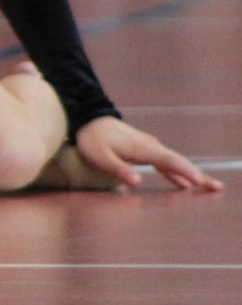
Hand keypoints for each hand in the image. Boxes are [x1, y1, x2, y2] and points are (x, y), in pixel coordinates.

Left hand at [73, 116, 222, 192]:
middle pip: (179, 162)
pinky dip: (176, 172)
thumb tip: (137, 181)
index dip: (185, 172)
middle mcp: (150, 147)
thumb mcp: (99, 156)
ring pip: (174, 162)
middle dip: (198, 175)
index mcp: (143, 149)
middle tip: (217, 187)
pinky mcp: (143, 149)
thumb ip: (117, 169)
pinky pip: (164, 162)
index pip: (169, 161)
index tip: (200, 182)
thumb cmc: (91, 138)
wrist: (87, 117)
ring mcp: (148, 147)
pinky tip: (182, 183)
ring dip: (191, 174)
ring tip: (208, 186)